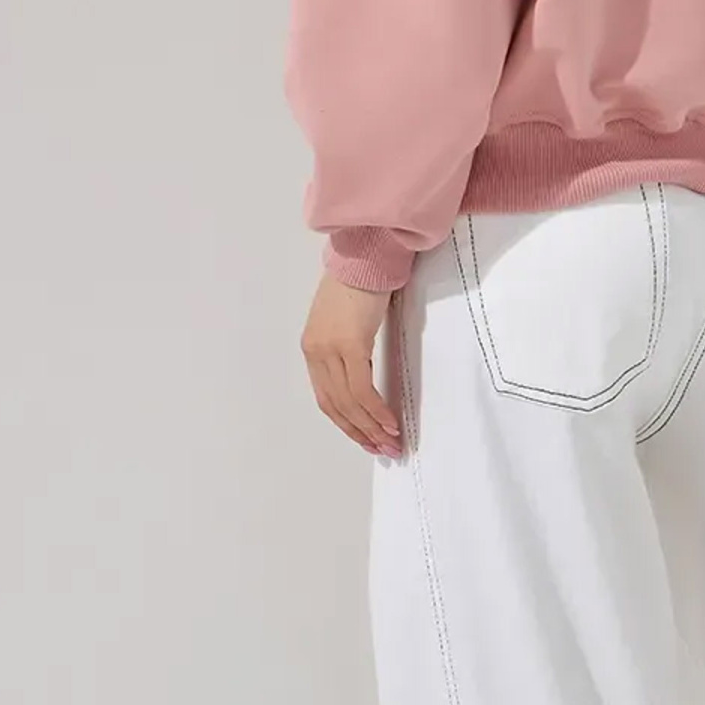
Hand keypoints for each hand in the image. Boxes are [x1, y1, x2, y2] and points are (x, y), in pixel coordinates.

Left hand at [301, 271, 401, 455]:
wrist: (367, 254)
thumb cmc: (364, 282)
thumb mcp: (350, 321)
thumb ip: (352, 349)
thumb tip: (367, 378)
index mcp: (313, 348)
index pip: (327, 397)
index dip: (347, 423)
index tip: (367, 439)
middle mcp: (316, 351)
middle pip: (335, 406)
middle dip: (360, 433)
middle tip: (383, 450)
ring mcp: (330, 349)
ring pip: (349, 403)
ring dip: (371, 428)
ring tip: (391, 444)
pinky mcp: (350, 344)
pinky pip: (362, 389)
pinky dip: (376, 411)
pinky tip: (390, 423)